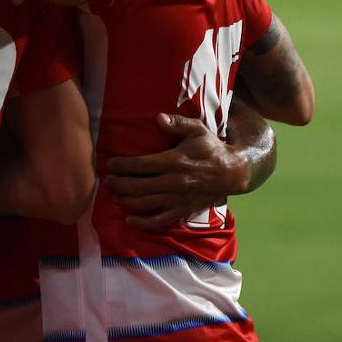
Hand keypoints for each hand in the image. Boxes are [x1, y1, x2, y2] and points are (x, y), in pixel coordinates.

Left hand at [104, 113, 247, 230]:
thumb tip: (158, 118)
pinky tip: (130, 219)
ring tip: (114, 194)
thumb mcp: (198, 130)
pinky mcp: (184, 210)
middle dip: (119, 184)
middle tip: (108, 180)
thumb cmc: (211, 148)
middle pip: (138, 186)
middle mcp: (174, 182)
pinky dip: (143, 222)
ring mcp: (178, 199)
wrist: (233, 173)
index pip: (141, 165)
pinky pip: (160, 220)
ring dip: (126, 200)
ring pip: (145, 203)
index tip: (110, 164)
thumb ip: (178, 124)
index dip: (122, 165)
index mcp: (175, 162)